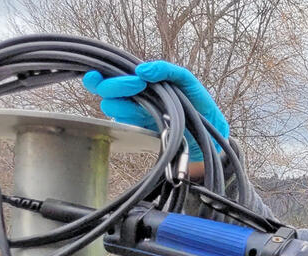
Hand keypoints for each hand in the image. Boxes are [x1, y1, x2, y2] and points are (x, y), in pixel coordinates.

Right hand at [82, 61, 228, 160]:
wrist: (210, 132)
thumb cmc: (197, 103)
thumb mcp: (186, 81)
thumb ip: (168, 70)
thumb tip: (142, 70)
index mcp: (138, 81)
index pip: (107, 75)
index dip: (98, 73)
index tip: (101, 72)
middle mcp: (131, 97)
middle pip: (104, 90)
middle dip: (116, 84)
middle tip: (137, 84)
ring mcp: (133, 115)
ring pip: (111, 106)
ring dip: (122, 100)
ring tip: (144, 97)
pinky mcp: (139, 132)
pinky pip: (124, 124)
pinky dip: (130, 117)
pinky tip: (142, 116)